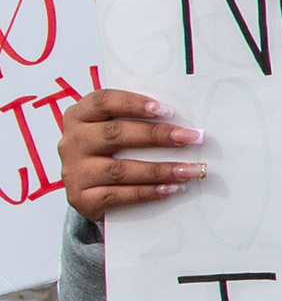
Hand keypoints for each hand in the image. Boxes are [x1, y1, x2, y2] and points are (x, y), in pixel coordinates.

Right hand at [60, 88, 201, 222]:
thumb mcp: (114, 130)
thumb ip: (137, 122)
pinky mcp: (81, 198)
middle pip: (115, 133)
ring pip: (119, 169)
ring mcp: (74, 172)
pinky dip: (147, 193)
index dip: (134, 103)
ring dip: (159, 170)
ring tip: (189, 170)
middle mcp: (72, 142)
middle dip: (156, 135)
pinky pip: (117, 196)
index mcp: (79, 116)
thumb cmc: (109, 151)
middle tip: (190, 138)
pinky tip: (170, 189)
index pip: (103, 101)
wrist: (87, 190)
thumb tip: (183, 124)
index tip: (167, 110)